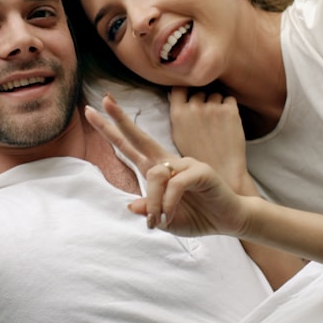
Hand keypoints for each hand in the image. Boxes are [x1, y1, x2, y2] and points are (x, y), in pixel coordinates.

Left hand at [85, 95, 247, 236]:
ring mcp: (185, 164)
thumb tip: (130, 204)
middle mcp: (169, 163)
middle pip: (139, 137)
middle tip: (102, 100)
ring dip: (153, 202)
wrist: (231, 221)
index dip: (111, 130)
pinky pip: (175, 183)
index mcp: (158, 170)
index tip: (91, 113)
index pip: (130, 147)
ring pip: (155, 175)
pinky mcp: (200, 171)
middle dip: (119, 120)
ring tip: (158, 222)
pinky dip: (168, 202)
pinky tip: (169, 216)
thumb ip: (149, 211)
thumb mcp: (167, 220)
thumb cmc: (200, 217)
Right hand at [168, 88, 250, 192]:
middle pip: (199, 92)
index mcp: (178, 114)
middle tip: (207, 117)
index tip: (189, 96)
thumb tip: (181, 96)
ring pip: (215, 94)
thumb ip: (178, 115)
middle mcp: (194, 108)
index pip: (179, 87)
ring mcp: (213, 108)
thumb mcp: (178, 136)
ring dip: (217, 103)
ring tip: (218, 123)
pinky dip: (229, 107)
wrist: (222, 171)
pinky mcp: (230, 111)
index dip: (185, 90)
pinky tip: (227, 122)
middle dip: (203, 100)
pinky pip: (229, 99)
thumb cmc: (199, 156)